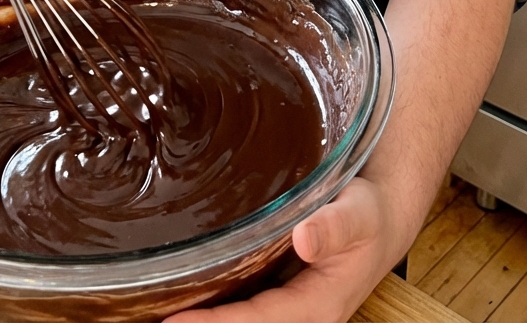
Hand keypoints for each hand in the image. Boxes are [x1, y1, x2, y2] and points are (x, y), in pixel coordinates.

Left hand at [165, 176, 400, 322]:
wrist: (379, 217)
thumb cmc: (370, 215)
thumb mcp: (359, 215)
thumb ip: (335, 226)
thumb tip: (305, 236)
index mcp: (317, 307)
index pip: (257, 322)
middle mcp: (296, 314)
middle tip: (147, 317)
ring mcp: (284, 305)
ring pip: (238, 319)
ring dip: (202, 318)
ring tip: (150, 307)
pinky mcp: (274, 290)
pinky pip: (240, 304)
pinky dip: (210, 304)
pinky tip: (180, 289)